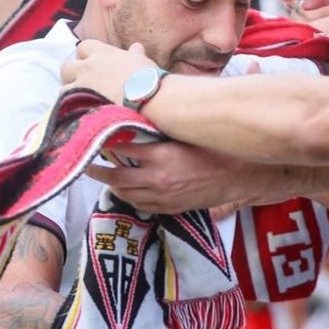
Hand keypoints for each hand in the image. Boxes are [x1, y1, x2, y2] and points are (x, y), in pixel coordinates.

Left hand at [60, 41, 155, 104]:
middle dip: (71, 75)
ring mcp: (82, 86)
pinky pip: (66, 107)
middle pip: (66, 67)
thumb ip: (134, 54)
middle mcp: (88, 67)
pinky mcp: (79, 104)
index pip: (84, 47)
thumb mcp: (142, 61)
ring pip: (63, 88)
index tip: (92, 66)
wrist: (147, 99)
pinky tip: (81, 116)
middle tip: (82, 86)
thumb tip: (136, 47)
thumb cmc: (148, 79)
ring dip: (70, 95)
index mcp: (102, 53)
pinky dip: (71, 111)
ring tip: (81, 104)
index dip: (86, 56)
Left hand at [86, 141, 253, 213]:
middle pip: (117, 177)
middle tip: (89, 163)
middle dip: (99, 171)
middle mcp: (157, 179)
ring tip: (104, 176)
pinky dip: (131, 197)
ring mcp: (163, 197)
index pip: (122, 150)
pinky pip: (143, 205)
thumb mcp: (184, 133)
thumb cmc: (214, 147)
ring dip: (113, 185)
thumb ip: (159, 130)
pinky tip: (127, 190)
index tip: (99, 139)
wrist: (238, 175)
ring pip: (127, 194)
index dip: (107, 145)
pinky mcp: (171, 208)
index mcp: (160, 156)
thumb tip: (137, 120)